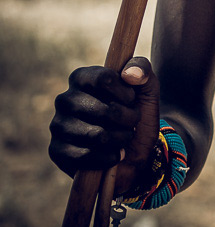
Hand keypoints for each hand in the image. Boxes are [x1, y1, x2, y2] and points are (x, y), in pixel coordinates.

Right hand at [48, 57, 160, 193]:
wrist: (132, 151)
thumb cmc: (135, 114)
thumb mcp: (146, 88)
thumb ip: (142, 69)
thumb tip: (130, 73)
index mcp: (82, 78)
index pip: (103, 79)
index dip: (125, 93)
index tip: (131, 99)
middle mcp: (65, 99)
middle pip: (103, 110)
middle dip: (127, 119)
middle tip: (132, 122)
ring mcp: (58, 125)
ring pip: (96, 135)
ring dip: (121, 139)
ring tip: (124, 137)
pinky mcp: (56, 150)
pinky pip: (86, 156)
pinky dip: (109, 157)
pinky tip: (115, 154)